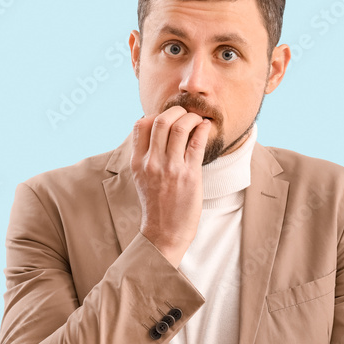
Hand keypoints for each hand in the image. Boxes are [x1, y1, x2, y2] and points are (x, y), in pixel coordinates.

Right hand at [131, 107, 211, 266]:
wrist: (164, 232)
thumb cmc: (157, 206)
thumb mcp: (142, 179)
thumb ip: (147, 157)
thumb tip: (158, 135)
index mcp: (137, 162)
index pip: (140, 125)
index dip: (154, 115)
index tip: (167, 119)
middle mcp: (152, 163)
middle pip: (160, 120)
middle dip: (176, 110)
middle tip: (185, 113)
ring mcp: (170, 168)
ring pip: (179, 127)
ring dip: (191, 117)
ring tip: (197, 120)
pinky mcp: (189, 175)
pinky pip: (196, 142)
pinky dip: (202, 129)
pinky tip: (206, 127)